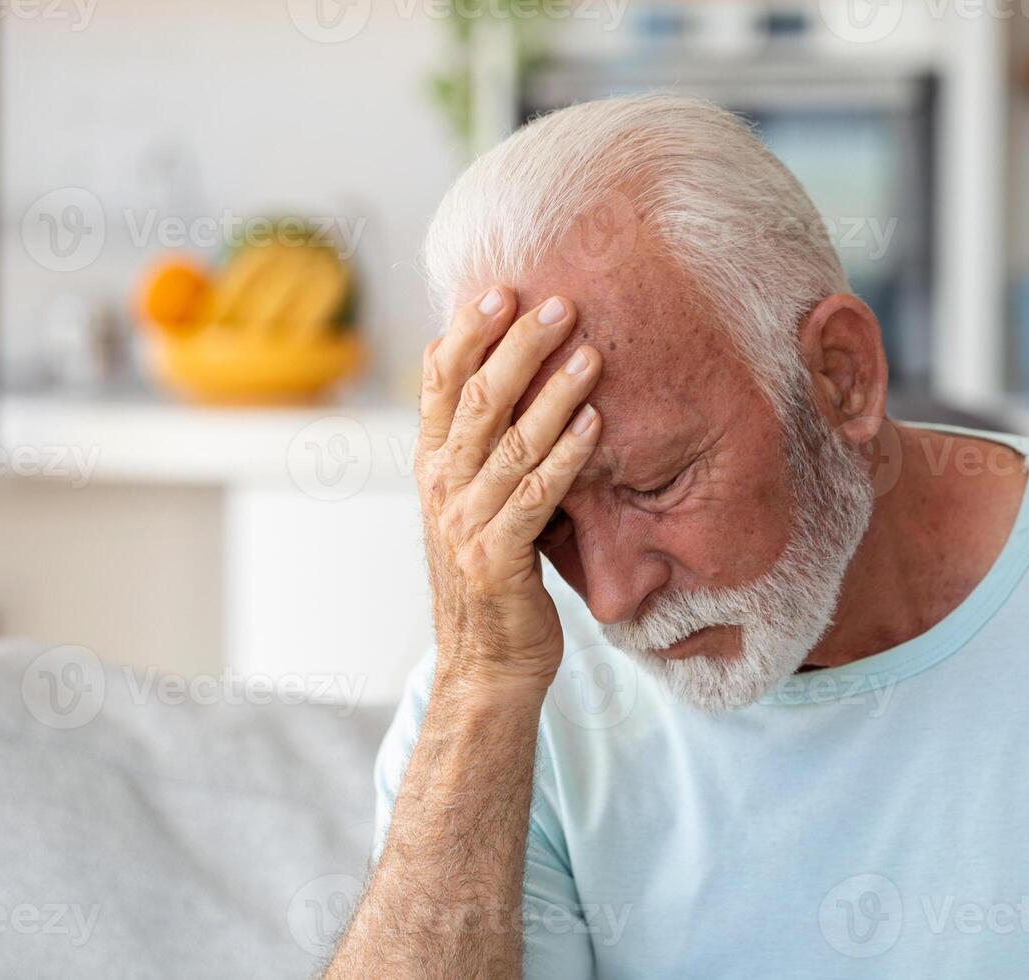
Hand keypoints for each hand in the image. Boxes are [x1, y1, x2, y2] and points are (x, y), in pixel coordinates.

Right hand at [417, 287, 600, 695]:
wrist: (486, 665)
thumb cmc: (492, 576)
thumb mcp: (475, 504)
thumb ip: (481, 451)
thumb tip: (500, 379)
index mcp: (433, 467)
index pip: (440, 385)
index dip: (468, 334)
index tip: (501, 289)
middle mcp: (441, 488)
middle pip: (477, 401)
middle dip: (517, 347)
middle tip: (559, 304)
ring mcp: (465, 524)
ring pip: (509, 443)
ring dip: (553, 394)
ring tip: (591, 353)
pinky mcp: (497, 560)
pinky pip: (535, 497)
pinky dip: (566, 456)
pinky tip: (596, 424)